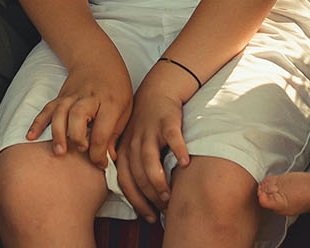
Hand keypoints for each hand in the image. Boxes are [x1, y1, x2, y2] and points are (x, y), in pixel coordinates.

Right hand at [27, 54, 133, 167]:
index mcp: (109, 103)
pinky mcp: (60, 96)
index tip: (100, 164)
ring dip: (58, 133)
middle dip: (77, 136)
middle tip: (80, 150)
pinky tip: (30, 136)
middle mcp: (89, 98)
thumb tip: (109, 158)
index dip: (99, 153)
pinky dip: (38, 122)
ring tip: (58, 152)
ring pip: (60, 112)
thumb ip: (115, 133)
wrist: (98, 59)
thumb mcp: (125, 108)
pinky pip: (47, 109)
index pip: (102, 131)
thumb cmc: (115, 87)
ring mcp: (72, 96)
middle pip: (78, 116)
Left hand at [117, 84, 190, 220]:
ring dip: (159, 181)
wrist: (157, 92)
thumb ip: (130, 167)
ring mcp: (150, 132)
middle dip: (149, 196)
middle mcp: (133, 143)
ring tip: (169, 196)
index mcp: (124, 151)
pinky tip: (185, 164)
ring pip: (150, 161)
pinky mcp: (167, 122)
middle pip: (138, 175)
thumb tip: (137, 199)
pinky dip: (178, 151)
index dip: (136, 202)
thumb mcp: (130, 144)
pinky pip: (172, 138)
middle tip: (163, 209)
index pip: (126, 182)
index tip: (148, 217)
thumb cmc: (145, 125)